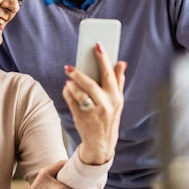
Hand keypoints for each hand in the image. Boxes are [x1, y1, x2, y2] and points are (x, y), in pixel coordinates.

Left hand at [62, 43, 126, 164]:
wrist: (102, 143)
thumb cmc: (110, 116)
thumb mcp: (118, 100)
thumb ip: (118, 80)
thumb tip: (121, 62)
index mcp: (115, 97)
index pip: (109, 74)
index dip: (103, 59)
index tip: (97, 45)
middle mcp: (105, 104)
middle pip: (90, 84)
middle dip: (78, 73)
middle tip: (69, 66)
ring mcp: (93, 113)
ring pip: (78, 93)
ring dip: (71, 84)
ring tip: (69, 78)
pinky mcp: (81, 118)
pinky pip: (71, 102)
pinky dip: (67, 93)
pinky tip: (67, 88)